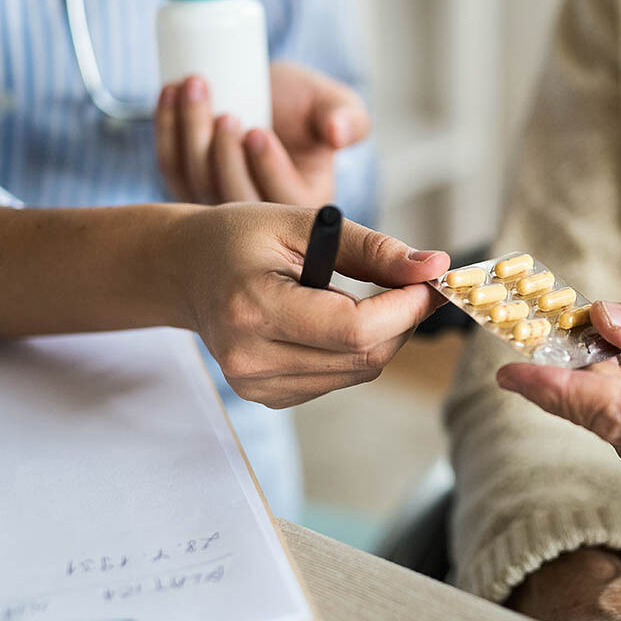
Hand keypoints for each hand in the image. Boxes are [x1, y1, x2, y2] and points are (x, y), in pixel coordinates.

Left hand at [155, 62, 368, 205]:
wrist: (267, 94)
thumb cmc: (305, 102)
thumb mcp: (334, 104)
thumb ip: (348, 118)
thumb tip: (339, 133)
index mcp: (304, 205)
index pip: (283, 200)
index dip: (267, 168)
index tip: (257, 131)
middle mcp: (260, 217)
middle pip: (233, 197)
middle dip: (223, 154)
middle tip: (226, 112)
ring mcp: (218, 203)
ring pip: (196, 181)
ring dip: (191, 132)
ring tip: (196, 85)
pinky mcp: (187, 185)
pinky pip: (170, 166)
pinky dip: (166, 128)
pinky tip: (171, 91)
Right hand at [166, 203, 447, 407]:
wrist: (185, 270)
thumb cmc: (241, 237)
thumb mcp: (304, 223)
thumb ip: (371, 248)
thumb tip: (435, 266)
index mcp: (252, 308)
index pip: (353, 330)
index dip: (404, 310)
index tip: (428, 282)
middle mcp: (250, 359)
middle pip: (363, 358)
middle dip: (402, 322)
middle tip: (414, 285)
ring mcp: (255, 385)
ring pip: (358, 372)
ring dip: (382, 336)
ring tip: (370, 295)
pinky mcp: (266, 396)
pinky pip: (339, 379)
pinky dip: (354, 350)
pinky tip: (333, 318)